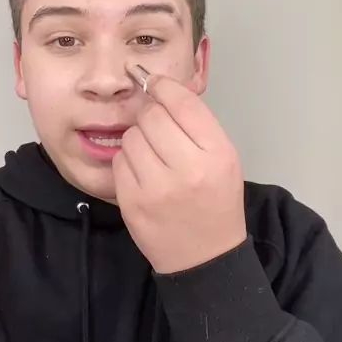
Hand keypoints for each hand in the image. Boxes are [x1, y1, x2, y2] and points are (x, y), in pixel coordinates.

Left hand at [112, 72, 246, 273]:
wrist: (205, 258)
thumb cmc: (216, 202)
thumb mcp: (223, 158)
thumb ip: (196, 123)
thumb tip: (160, 85)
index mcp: (217, 153)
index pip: (183, 103)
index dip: (164, 86)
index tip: (155, 83)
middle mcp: (188, 169)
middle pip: (152, 116)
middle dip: (151, 116)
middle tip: (157, 129)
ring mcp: (156, 188)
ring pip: (131, 137)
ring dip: (138, 139)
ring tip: (153, 156)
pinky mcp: (132, 202)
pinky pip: (119, 161)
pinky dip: (127, 162)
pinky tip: (143, 174)